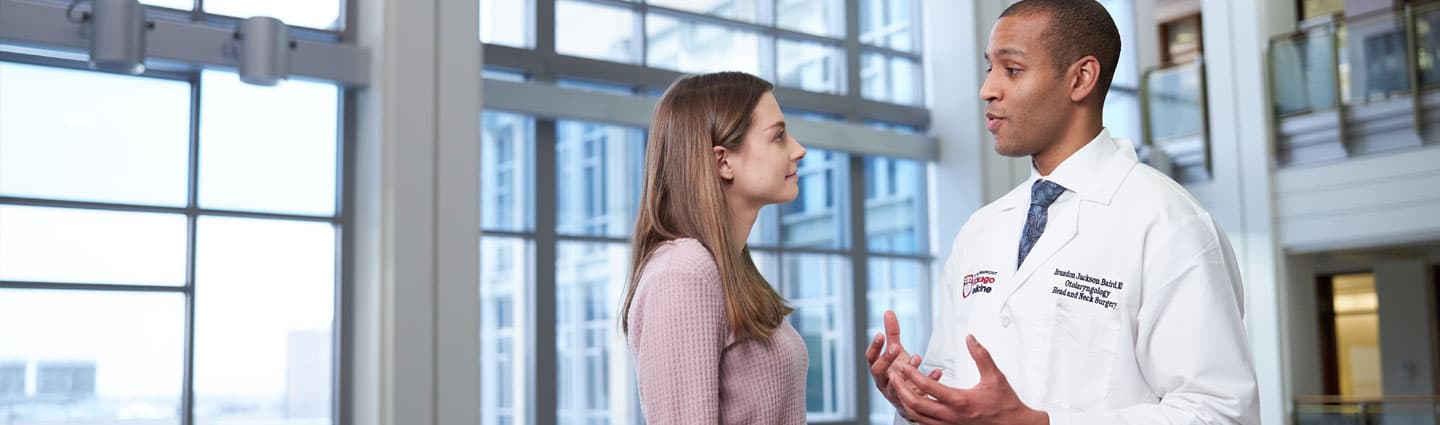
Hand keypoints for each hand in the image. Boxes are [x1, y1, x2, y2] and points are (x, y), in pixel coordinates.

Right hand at [866, 310, 939, 409]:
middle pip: (878, 372)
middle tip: (896, 347)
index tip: (881, 335)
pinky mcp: (910, 403)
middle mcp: (883, 382)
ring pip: (896, 386)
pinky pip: (919, 394)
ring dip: (906, 372)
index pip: (870, 358)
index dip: (874, 347)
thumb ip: (892, 334)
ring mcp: (895, 394)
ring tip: (916, 357)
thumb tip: (888, 312)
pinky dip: (928, 381)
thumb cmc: (898, 371)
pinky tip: (937, 371)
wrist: (906, 396)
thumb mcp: (895, 352)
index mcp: (877, 369)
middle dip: (886, 359)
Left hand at [890, 335, 1047, 424]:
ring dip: (904, 401)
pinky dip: (914, 413)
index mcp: (960, 400)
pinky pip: (924, 424)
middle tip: (893, 375)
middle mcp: (951, 416)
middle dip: (901, 388)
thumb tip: (970, 338)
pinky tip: (909, 402)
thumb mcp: (995, 376)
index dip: (912, 375)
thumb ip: (981, 355)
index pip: (927, 387)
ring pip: (917, 417)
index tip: (902, 364)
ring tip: (897, 387)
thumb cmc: (1005, 402)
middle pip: (916, 404)